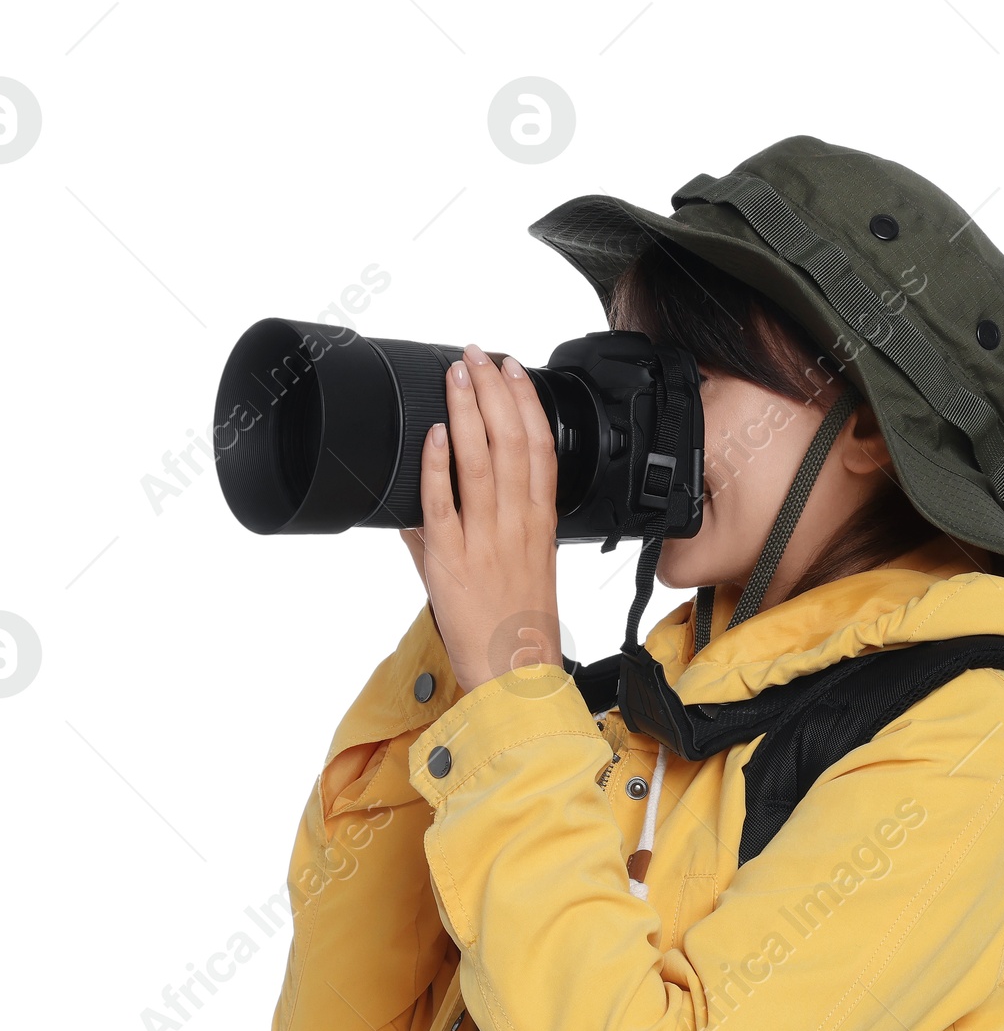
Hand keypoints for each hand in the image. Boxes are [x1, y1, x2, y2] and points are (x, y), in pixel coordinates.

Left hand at [414, 344, 559, 693]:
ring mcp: (485, 539)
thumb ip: (487, 523)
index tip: (513, 370)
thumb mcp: (522, 564)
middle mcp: (517, 524)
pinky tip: (435, 435)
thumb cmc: (517, 624)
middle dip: (493, 390)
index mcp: (539, 522)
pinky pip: (442, 502)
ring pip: (479, 460)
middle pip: (512, 441)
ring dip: (467, 411)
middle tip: (476, 356)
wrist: (514, 674)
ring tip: (455, 376)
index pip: (541, 447)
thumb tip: (438, 490)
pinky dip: (437, 465)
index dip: (528, 402)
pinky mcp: (451, 559)